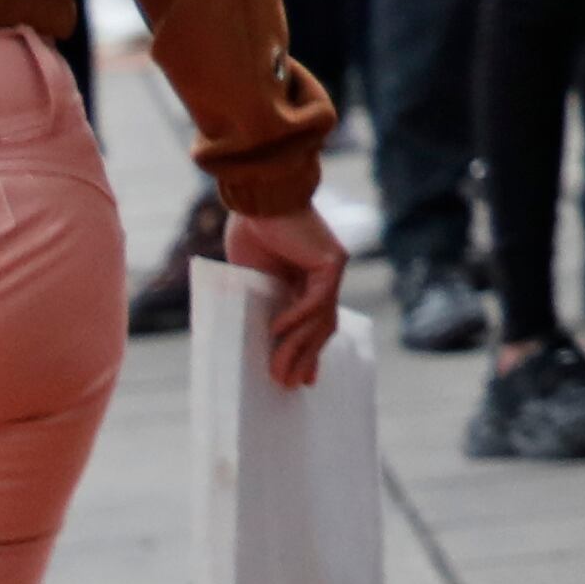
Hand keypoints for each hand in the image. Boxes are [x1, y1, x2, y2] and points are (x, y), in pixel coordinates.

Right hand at [224, 200, 348, 389]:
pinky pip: (317, 299)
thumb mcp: (256, 280)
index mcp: (307, 281)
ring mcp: (331, 270)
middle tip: (285, 384)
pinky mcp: (331, 262)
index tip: (299, 381)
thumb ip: (268, 308)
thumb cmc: (252, 232)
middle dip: (303, 358)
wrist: (258, 199)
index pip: (315, 324)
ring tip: (277, 369)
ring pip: (321, 319)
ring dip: (299, 347)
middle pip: (321, 328)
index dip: (308, 353)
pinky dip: (298, 317)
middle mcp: (326, 278)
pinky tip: (277, 330)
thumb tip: (269, 340)